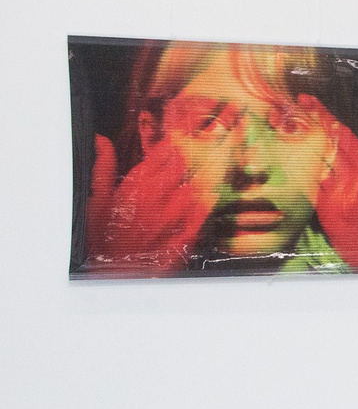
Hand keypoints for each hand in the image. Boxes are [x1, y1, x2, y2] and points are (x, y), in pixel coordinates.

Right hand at [86, 135, 217, 271]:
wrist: (110, 268)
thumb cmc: (101, 234)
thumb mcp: (97, 198)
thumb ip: (102, 166)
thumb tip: (101, 141)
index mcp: (136, 187)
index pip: (161, 156)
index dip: (170, 145)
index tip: (174, 139)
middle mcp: (156, 200)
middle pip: (180, 170)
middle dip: (184, 159)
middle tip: (187, 153)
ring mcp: (171, 219)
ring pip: (193, 190)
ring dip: (196, 179)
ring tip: (202, 171)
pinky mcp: (181, 236)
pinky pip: (199, 217)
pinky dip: (205, 205)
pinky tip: (210, 197)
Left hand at [298, 95, 357, 270]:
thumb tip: (347, 156)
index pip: (344, 134)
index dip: (324, 116)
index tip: (307, 102)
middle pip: (329, 138)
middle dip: (307, 119)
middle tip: (286, 106)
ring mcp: (345, 189)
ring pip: (318, 154)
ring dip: (298, 137)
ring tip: (279, 123)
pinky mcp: (333, 206)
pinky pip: (313, 179)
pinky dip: (299, 164)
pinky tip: (284, 155)